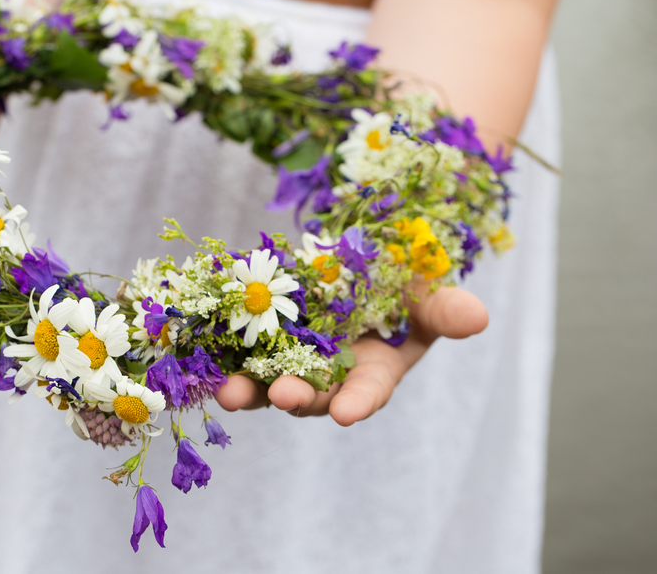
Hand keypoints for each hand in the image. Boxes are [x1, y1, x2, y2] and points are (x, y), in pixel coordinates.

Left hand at [213, 281, 488, 425]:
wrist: (355, 266)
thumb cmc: (399, 285)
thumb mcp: (425, 293)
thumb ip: (445, 309)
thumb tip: (478, 317)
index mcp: (373, 370)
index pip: (369, 391)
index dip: (360, 401)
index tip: (350, 413)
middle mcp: (328, 374)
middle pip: (312, 394)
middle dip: (297, 397)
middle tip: (282, 397)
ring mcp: (289, 360)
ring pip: (266, 382)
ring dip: (247, 390)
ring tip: (228, 393)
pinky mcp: (257, 340)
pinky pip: (235, 352)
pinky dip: (219, 357)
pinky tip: (200, 359)